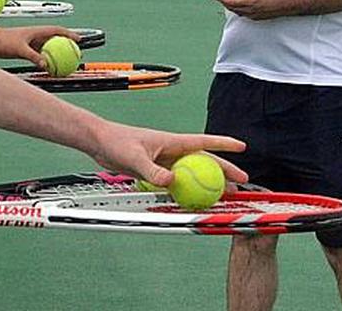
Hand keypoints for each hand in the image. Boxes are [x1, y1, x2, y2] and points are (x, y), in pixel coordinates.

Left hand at [0, 26, 80, 66]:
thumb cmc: (1, 41)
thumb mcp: (19, 49)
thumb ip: (33, 56)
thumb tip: (45, 64)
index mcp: (35, 31)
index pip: (56, 30)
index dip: (69, 34)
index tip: (79, 40)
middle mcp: (33, 36)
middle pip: (54, 40)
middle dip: (66, 45)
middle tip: (76, 54)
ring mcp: (29, 43)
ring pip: (47, 48)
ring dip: (56, 54)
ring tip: (65, 63)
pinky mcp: (23, 49)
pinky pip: (38, 55)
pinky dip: (45, 61)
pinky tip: (48, 69)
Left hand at [90, 124, 247, 188]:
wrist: (100, 142)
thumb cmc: (116, 142)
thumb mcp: (135, 157)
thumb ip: (152, 170)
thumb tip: (171, 181)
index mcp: (171, 141)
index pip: (203, 142)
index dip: (223, 144)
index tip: (242, 147)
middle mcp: (171, 151)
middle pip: (204, 160)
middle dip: (224, 170)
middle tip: (242, 181)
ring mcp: (164, 161)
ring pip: (193, 172)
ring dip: (209, 182)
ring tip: (225, 194)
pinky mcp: (155, 170)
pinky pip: (177, 181)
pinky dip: (187, 189)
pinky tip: (194, 200)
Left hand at [215, 0, 292, 19]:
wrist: (286, 4)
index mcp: (251, 1)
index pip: (232, 2)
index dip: (223, 0)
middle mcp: (250, 10)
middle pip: (232, 8)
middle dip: (225, 3)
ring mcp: (253, 16)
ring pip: (237, 13)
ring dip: (231, 8)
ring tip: (226, 1)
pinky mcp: (256, 18)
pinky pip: (243, 15)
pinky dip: (238, 11)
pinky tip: (236, 6)